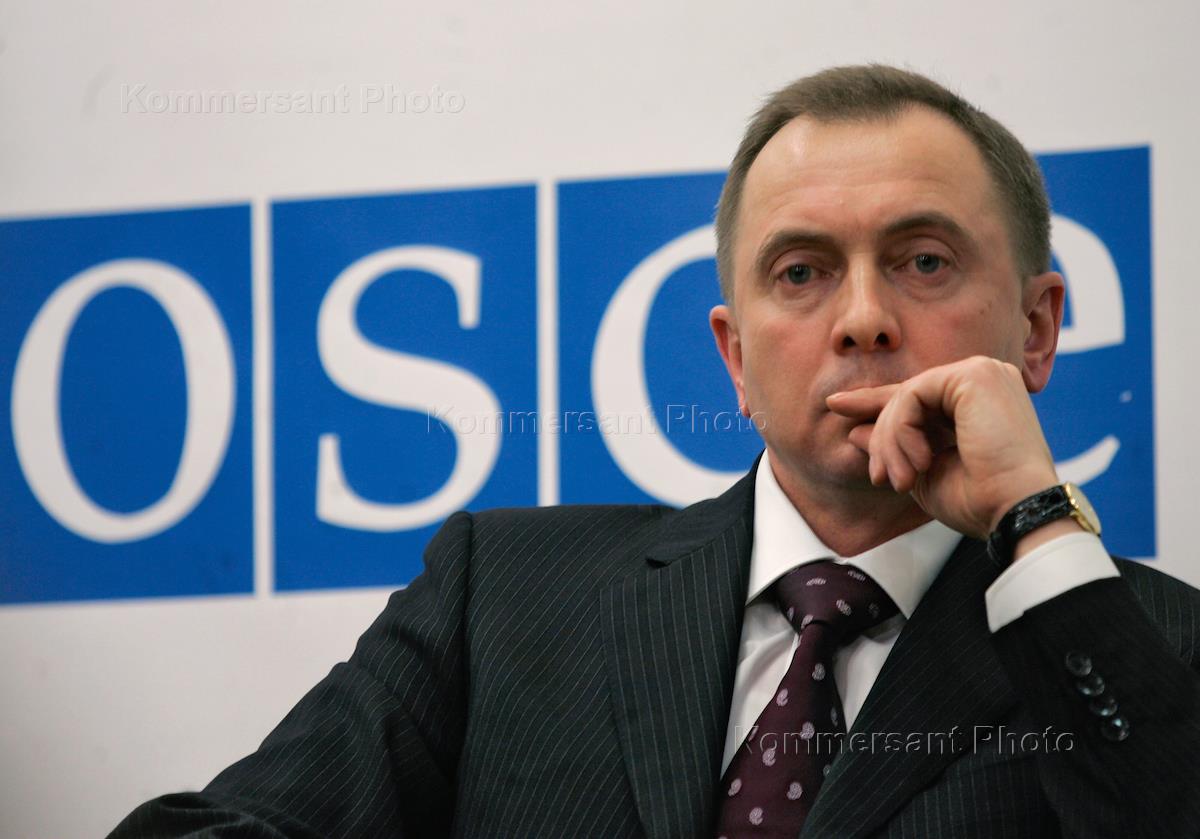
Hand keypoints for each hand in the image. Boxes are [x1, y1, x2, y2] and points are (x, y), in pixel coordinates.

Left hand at [825, 356, 1059, 538]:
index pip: (917, 398)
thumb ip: (891, 447)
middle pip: (907, 395)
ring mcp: (982, 373)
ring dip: (891, 442)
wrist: (1014, 512)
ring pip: (905, 395)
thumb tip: (852, 430)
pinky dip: (901, 431)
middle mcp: (984, 379)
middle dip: (881, 436)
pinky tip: (920, 462)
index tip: (836, 408)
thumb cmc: (980, 501)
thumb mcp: (922, 473)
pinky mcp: (974, 375)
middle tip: (878, 476)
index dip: (876, 405)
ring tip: (902, 479)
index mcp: (979, 402)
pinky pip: (911, 394)